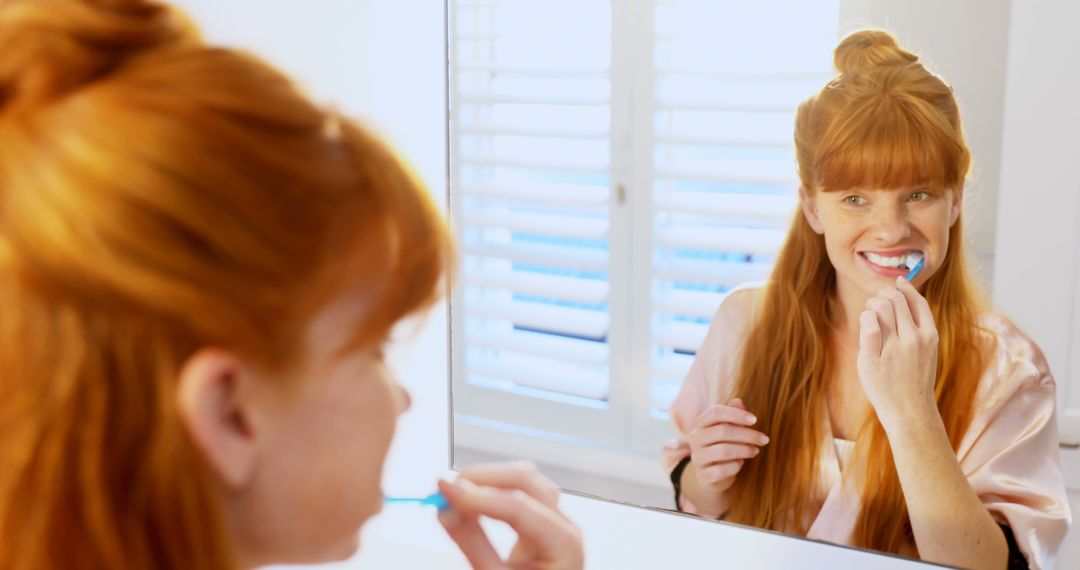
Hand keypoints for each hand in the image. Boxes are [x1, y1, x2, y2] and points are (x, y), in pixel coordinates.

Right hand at [437, 462, 582, 569]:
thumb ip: (472, 544)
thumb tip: (444, 511)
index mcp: (563, 545)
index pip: (518, 506)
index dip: (477, 495)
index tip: (443, 489)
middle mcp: (565, 526)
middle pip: (527, 481)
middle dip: (484, 478)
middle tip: (446, 487)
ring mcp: (557, 522)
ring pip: (526, 480)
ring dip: (489, 479)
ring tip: (455, 492)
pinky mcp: (543, 522)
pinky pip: (522, 492)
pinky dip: (495, 489)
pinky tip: (472, 498)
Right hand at [687, 398, 768, 497]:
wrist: (712, 475)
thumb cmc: (723, 446)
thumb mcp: (729, 430)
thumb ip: (733, 415)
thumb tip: (738, 401)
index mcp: (701, 424)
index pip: (715, 412)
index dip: (736, 414)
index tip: (754, 420)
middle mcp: (695, 438)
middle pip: (722, 431)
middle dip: (747, 434)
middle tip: (764, 439)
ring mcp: (697, 457)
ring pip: (722, 451)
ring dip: (744, 450)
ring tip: (755, 451)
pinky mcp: (703, 475)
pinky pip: (721, 470)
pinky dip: (735, 466)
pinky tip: (740, 464)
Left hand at [856, 276, 939, 427]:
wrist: (910, 411)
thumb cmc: (914, 379)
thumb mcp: (926, 350)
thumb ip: (917, 326)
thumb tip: (903, 294)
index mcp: (929, 336)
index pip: (917, 301)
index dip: (905, 289)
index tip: (896, 285)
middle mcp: (914, 339)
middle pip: (896, 299)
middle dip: (883, 295)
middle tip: (876, 304)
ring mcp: (894, 349)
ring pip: (881, 307)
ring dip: (872, 305)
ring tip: (870, 313)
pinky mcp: (873, 358)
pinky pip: (868, 325)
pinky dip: (865, 318)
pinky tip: (865, 323)